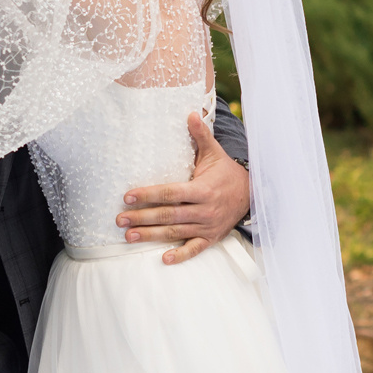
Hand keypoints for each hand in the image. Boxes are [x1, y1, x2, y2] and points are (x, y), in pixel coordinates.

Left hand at [116, 111, 251, 264]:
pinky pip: (195, 249)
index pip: (171, 193)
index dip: (149, 195)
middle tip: (120, 219)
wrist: (252, 195)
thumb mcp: (215, 153)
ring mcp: (207, 226)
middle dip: (143, 218)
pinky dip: (181, 255)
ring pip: (176, 232)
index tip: (128, 196)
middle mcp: (204, 210)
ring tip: (129, 237)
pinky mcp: (211, 238)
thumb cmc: (226, 172)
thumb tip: (190, 113)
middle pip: (169, 215)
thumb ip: (201, 135)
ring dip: (151, 236)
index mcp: (203, 189)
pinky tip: (163, 259)